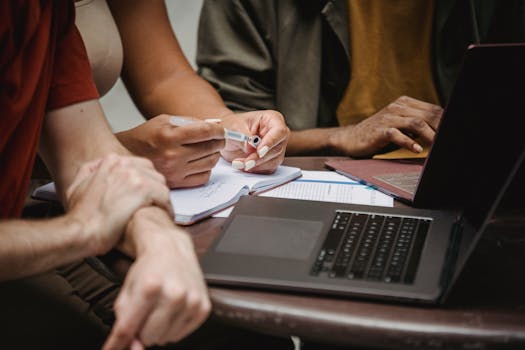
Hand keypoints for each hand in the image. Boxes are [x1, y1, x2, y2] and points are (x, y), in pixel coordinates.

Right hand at [65, 154, 171, 254]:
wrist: (81, 232)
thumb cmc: (80, 217)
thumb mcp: (76, 188)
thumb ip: (88, 173)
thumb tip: (95, 169)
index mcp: (110, 162)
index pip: (139, 165)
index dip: (144, 181)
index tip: (145, 193)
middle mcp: (124, 164)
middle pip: (151, 173)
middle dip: (154, 188)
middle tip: (155, 203)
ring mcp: (134, 175)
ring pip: (160, 183)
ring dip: (161, 198)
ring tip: (160, 210)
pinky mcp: (143, 189)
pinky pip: (165, 195)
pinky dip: (166, 207)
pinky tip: (163, 215)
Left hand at [103, 208, 210, 349]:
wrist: (172, 249)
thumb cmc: (148, 269)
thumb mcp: (127, 290)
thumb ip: (123, 319)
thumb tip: (128, 347)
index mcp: (149, 287)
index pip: (128, 328)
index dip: (116, 344)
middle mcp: (173, 294)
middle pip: (148, 338)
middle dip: (142, 330)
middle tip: (145, 312)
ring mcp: (191, 301)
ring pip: (165, 339)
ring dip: (159, 330)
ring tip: (159, 308)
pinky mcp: (203, 307)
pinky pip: (182, 334)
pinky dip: (174, 327)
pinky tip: (172, 310)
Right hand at [116, 114, 224, 187]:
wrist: (126, 155)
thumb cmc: (146, 135)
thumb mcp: (165, 120)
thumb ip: (190, 122)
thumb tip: (213, 126)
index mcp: (170, 136)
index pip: (205, 132)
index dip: (218, 131)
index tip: (221, 131)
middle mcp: (173, 155)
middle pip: (210, 148)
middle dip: (219, 142)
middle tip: (219, 139)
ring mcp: (175, 171)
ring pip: (210, 163)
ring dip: (214, 155)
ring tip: (209, 149)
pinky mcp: (176, 183)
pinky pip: (203, 177)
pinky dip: (207, 169)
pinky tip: (200, 162)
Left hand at [220, 110, 289, 172]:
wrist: (228, 136)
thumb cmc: (233, 126)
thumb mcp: (235, 127)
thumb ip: (244, 136)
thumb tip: (251, 146)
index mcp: (272, 119)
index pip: (279, 131)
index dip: (270, 142)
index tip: (259, 151)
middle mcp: (277, 134)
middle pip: (276, 149)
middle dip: (259, 158)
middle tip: (246, 162)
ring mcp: (276, 148)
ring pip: (273, 161)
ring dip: (255, 165)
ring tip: (238, 163)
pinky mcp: (271, 160)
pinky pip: (268, 169)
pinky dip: (255, 169)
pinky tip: (242, 165)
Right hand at [330, 96, 442, 156]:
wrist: (351, 138)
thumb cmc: (378, 133)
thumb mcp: (398, 124)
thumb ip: (416, 123)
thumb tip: (439, 131)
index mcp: (404, 103)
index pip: (432, 109)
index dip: (445, 120)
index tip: (453, 132)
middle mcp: (397, 107)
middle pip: (427, 115)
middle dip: (440, 128)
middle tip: (447, 140)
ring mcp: (387, 118)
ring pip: (416, 123)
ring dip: (429, 135)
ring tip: (436, 146)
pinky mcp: (379, 130)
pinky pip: (397, 134)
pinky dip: (409, 142)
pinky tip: (416, 149)